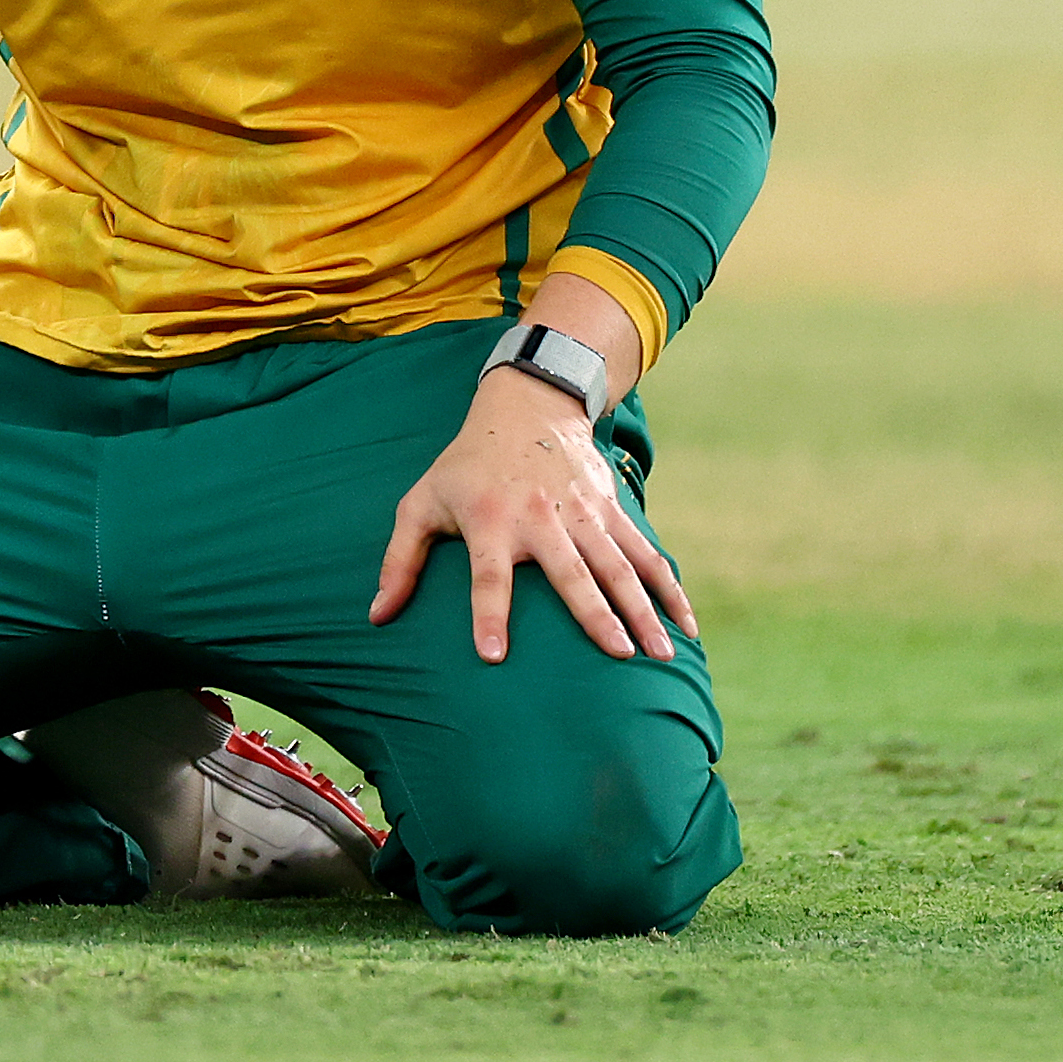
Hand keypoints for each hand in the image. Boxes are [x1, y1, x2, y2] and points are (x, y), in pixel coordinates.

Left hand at [367, 364, 695, 664]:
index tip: (493, 655)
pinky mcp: (611, 510)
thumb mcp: (421, 502)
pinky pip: (645, 553)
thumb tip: (377, 617)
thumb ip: (400, 560)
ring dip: (643, 609)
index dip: (488, 614)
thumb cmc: (465, 466)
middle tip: (619, 656)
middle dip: (597, 615)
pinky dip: (669, 588)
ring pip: (619, 567)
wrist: (525, 404)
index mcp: (491, 520)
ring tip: (661, 653)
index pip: (488, 576)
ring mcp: (583, 514)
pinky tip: (685, 624)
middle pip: (573, 574)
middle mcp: (541, 519)